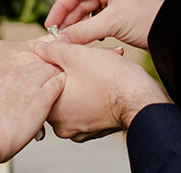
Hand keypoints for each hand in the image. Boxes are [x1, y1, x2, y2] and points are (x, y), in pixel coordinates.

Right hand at [0, 61, 64, 161]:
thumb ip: (0, 91)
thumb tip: (6, 97)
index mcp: (2, 73)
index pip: (27, 65)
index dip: (35, 73)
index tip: (39, 80)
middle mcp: (17, 74)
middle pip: (40, 63)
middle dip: (48, 71)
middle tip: (55, 81)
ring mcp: (30, 84)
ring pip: (51, 69)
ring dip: (56, 77)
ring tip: (61, 88)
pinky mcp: (41, 98)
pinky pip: (58, 84)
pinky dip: (62, 86)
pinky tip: (64, 94)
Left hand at [34, 41, 168, 141]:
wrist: (142, 99)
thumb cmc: (110, 78)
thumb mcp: (76, 55)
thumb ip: (52, 51)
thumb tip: (38, 49)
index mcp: (52, 110)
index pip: (43, 86)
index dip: (53, 67)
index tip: (65, 58)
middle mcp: (63, 126)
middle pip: (59, 93)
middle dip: (69, 75)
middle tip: (82, 62)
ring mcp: (80, 131)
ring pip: (74, 100)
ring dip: (82, 85)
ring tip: (96, 70)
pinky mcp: (96, 130)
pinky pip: (88, 109)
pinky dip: (92, 96)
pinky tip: (103, 83)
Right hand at [45, 0, 164, 48]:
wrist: (174, 34)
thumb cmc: (148, 21)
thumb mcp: (113, 24)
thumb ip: (83, 31)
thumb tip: (60, 40)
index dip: (60, 7)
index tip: (50, 25)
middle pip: (81, 1)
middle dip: (69, 20)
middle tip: (57, 37)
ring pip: (88, 12)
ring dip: (78, 26)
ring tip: (69, 42)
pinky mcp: (120, 12)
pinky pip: (98, 19)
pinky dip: (89, 30)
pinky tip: (85, 40)